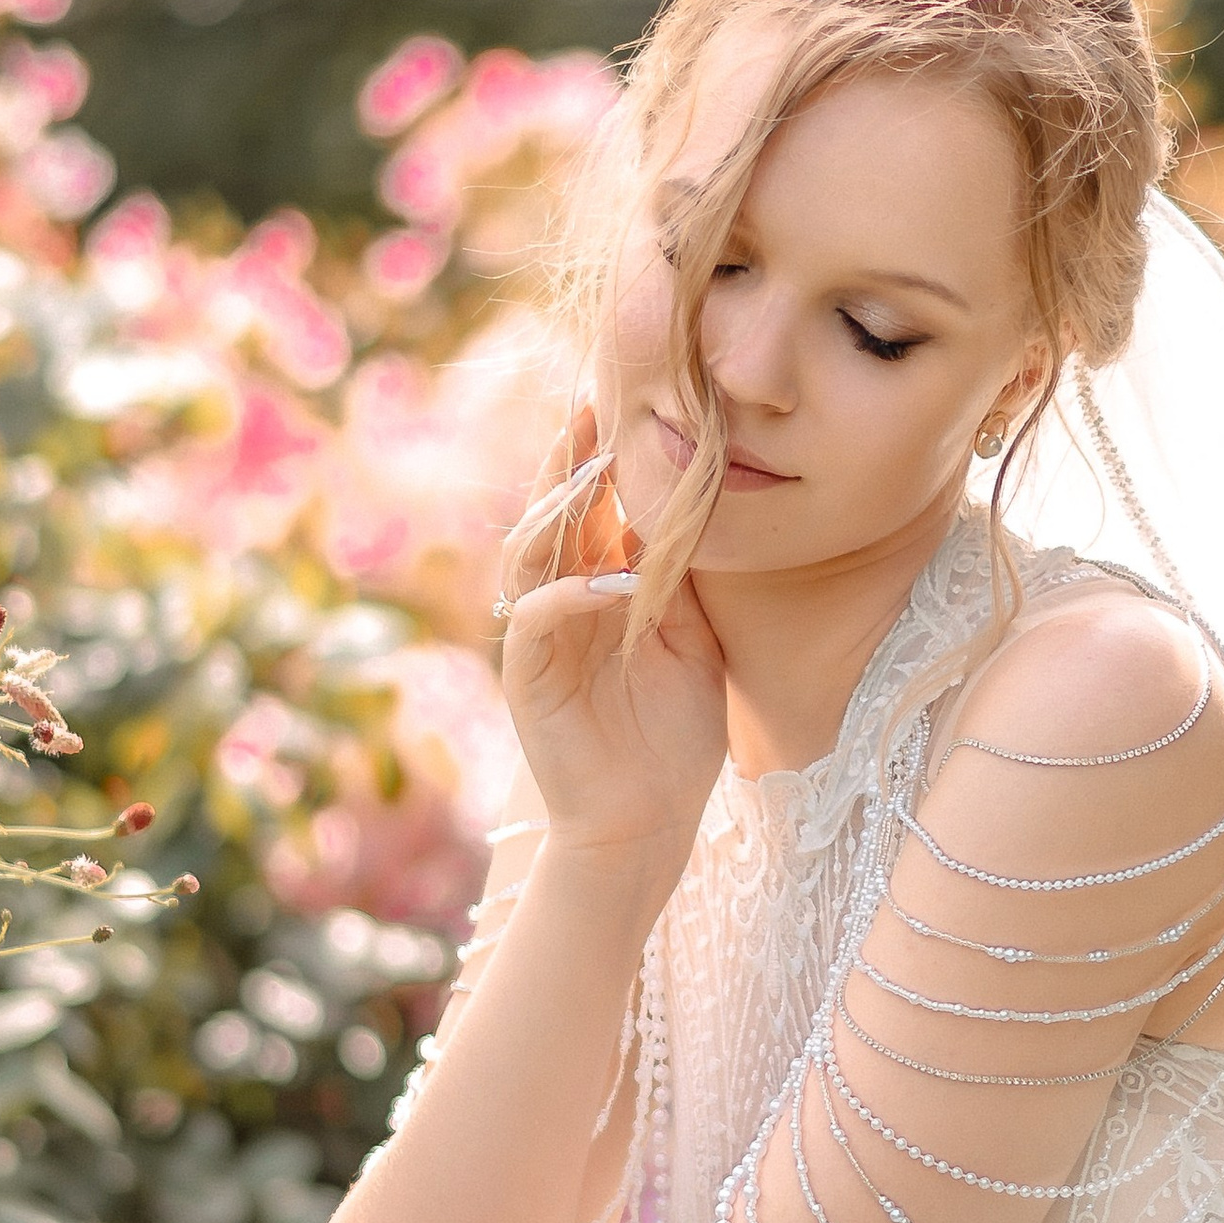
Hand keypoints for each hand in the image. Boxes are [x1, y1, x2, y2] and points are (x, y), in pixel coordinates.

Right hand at [500, 416, 725, 873]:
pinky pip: (536, 615)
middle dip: (572, 459)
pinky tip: (609, 581)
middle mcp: (562, 599)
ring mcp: (540, 633)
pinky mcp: (528, 674)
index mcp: (599, 585)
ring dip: (560, 508)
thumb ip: (682, 579)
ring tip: (593, 466)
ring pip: (534, 550)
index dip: (608, 458)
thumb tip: (695, 506)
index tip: (633, 403)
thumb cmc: (675, 734)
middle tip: (594, 404)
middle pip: (557, 513)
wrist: (648, 819)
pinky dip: (569, 593)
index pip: (595, 508)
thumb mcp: (694, 640)